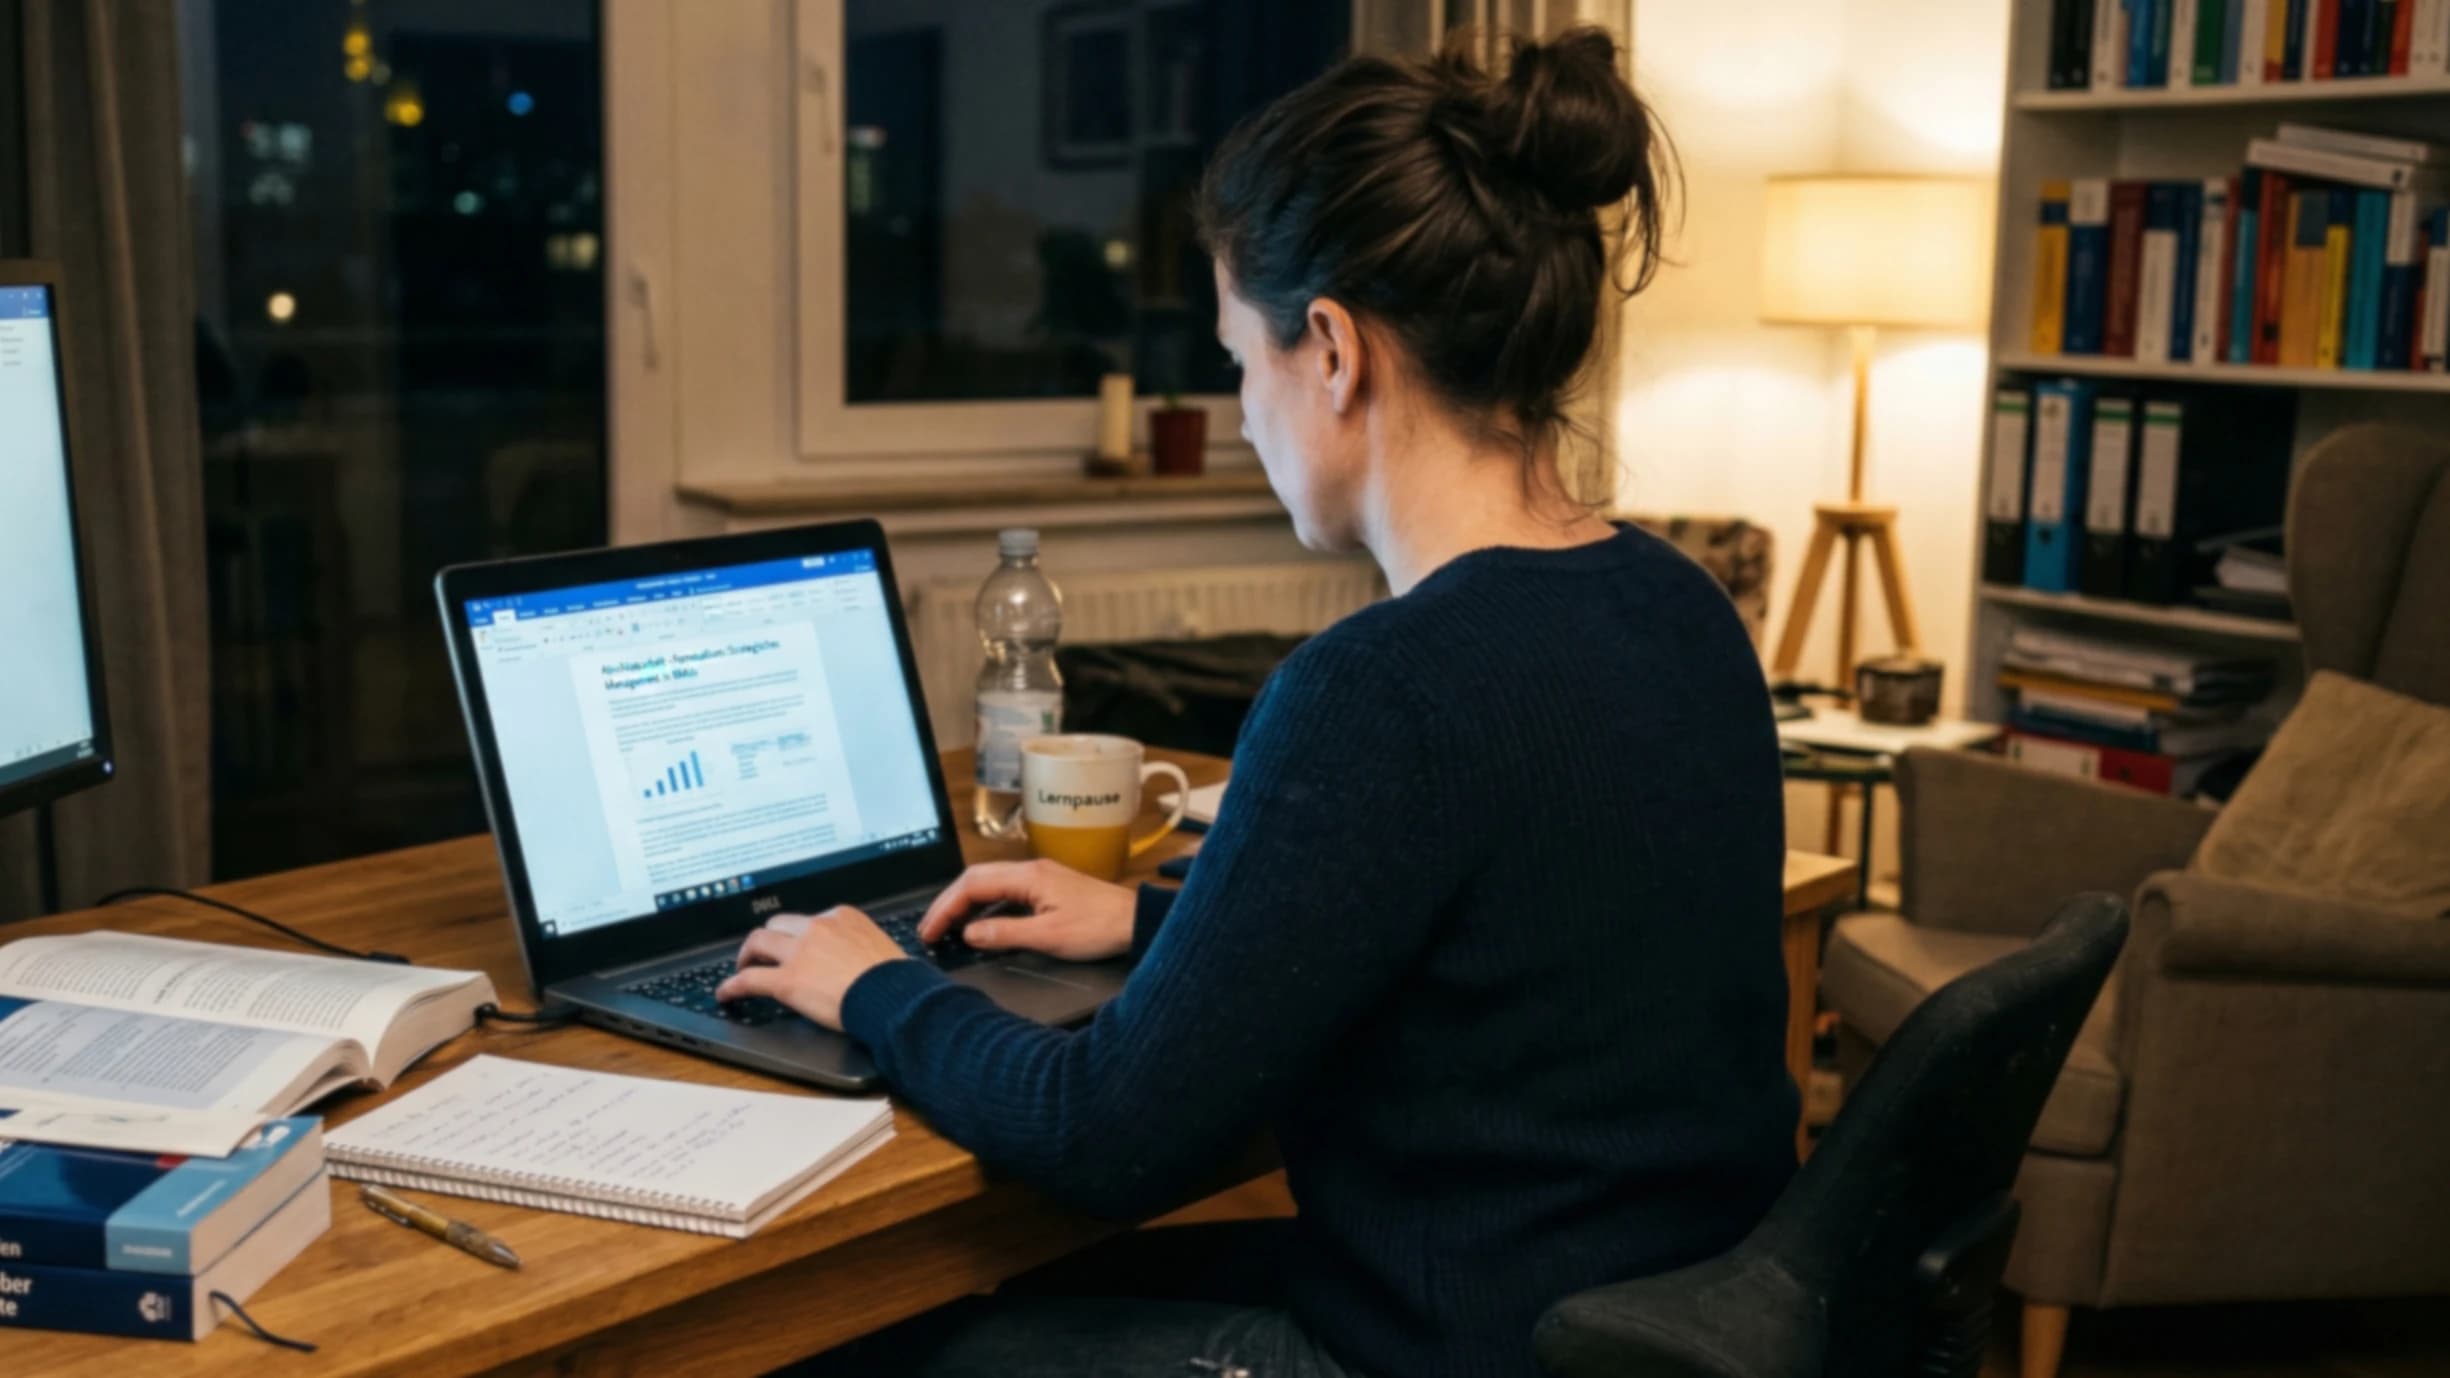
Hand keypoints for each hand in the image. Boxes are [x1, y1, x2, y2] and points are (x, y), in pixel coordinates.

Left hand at [715, 906, 909, 1029]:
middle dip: (768, 938)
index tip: (795, 944)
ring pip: (758, 942)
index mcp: (842, 916)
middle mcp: (817, 927)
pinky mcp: (787, 980)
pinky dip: (732, 985)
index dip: (797, 934)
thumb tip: (858, 961)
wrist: (894, 995)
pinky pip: (750, 979)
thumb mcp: (880, 947)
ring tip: (742, 967)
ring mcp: (799, 952)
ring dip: (746, 954)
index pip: (809, 919)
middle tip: (762, 952)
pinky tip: (726, 993)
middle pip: (778, 923)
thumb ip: (860, 946)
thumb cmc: (896, 979)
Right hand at [918, 860, 1136, 962]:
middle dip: (948, 903)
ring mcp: (1040, 878)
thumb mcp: (1049, 937)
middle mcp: (1031, 870)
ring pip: (990, 885)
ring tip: (947, 929)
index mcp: (1028, 876)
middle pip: (976, 879)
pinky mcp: (1048, 888)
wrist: (1137, 922)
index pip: (972, 885)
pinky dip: (985, 907)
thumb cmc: (1100, 927)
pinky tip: (981, 926)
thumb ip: (1005, 934)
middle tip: (930, 929)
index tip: (930, 930)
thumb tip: (969, 934)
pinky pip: (1006, 893)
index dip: (945, 908)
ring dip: (965, 905)